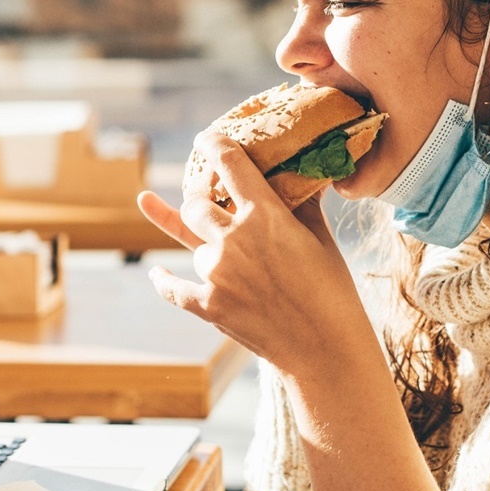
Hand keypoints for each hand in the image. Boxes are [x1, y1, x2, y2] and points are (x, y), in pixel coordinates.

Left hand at [137, 132, 376, 378]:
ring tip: (236, 263)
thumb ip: (301, 203)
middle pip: (196, 204)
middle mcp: (234, 239)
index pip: (228, 163)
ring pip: (194, 246)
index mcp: (266, 215)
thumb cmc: (332, 292)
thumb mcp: (320, 239)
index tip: (207, 139)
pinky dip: (164, 281)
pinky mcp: (207, 306)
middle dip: (202, 202)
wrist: (325, 351)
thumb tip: (302, 173)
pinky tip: (157, 273)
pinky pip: (172, 288)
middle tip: (210, 202)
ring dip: (208, 248)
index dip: (213, 145)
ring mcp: (216, 274)